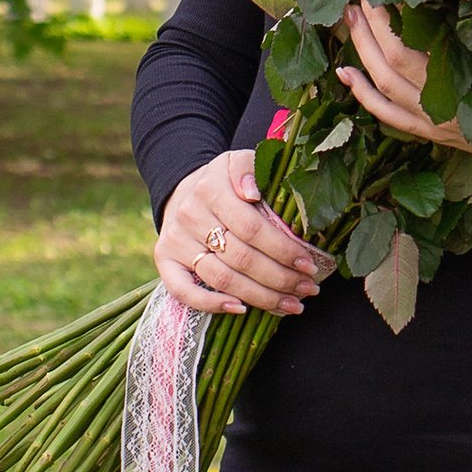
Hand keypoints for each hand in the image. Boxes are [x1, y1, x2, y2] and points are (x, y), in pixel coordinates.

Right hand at [155, 150, 325, 319]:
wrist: (184, 189)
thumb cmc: (224, 181)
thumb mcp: (239, 161)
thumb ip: (249, 168)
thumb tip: (252, 191)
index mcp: (211, 189)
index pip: (252, 228)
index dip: (282, 250)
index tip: (308, 265)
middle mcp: (189, 215)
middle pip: (240, 258)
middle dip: (279, 278)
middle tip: (308, 289)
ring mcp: (175, 240)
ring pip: (220, 278)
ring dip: (259, 296)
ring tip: (290, 304)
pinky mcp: (164, 259)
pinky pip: (183, 290)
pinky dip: (211, 304)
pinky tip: (241, 309)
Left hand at [337, 0, 461, 145]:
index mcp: (467, 86)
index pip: (416, 46)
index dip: (393, 17)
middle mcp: (442, 107)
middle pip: (391, 62)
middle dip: (371, 24)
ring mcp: (432, 123)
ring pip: (384, 86)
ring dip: (362, 51)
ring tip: (349, 16)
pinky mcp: (429, 133)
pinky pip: (387, 115)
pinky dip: (363, 95)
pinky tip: (345, 74)